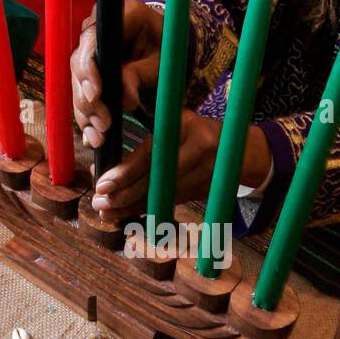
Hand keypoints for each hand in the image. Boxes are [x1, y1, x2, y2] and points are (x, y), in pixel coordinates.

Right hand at [71, 0, 162, 149]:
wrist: (163, 47)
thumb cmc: (166, 50)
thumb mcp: (161, 62)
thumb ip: (140, 76)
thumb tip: (125, 101)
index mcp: (120, 15)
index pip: (93, 40)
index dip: (89, 69)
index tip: (96, 94)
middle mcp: (96, 29)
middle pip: (79, 64)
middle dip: (88, 99)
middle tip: (103, 124)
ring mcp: (88, 49)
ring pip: (77, 83)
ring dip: (86, 112)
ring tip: (99, 137)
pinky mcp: (86, 69)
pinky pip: (81, 93)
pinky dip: (87, 116)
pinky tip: (91, 137)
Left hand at [91, 114, 270, 220]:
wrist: (239, 149)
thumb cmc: (195, 131)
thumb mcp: (176, 123)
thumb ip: (149, 141)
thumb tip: (108, 167)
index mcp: (186, 125)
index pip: (151, 153)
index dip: (126, 171)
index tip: (102, 184)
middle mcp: (199, 148)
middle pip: (156, 178)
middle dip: (125, 194)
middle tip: (100, 203)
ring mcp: (205, 171)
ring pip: (162, 194)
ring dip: (132, 206)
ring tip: (107, 213)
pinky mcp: (204, 189)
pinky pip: (170, 202)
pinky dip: (147, 209)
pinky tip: (126, 215)